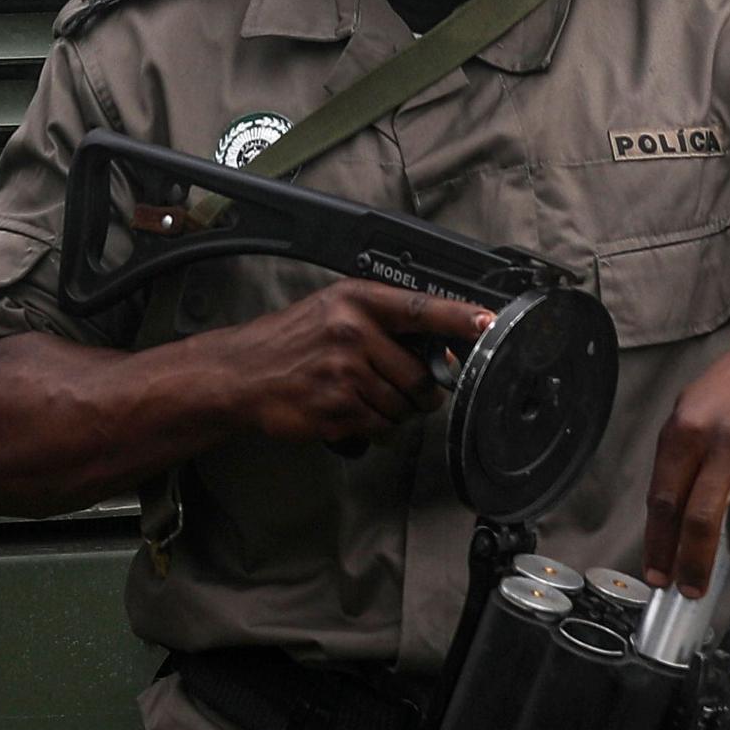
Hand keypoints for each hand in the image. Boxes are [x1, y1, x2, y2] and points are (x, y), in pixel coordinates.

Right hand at [211, 280, 493, 445]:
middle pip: (419, 374)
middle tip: (402, 391)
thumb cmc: (291, 342)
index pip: (421, 308)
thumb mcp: (334, 312)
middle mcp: (352, 331)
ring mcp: (343, 371)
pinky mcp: (336, 406)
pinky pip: (380, 427)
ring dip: (394, 413)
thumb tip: (442, 350)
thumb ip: (384, 324)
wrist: (241, 373)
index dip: (459, 318)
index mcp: (356, 301)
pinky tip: (349, 413)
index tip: (488, 322)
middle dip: (421, 392)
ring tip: (363, 400)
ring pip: (402, 406)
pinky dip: (373, 428)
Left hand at [638, 317, 729, 594]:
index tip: (658, 575)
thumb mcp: (690, 414)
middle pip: (702, 520)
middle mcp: (722, 440)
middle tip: (693, 589)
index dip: (660, 546)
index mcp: (684, 432)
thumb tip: (667, 526)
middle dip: (695, 565)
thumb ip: (678, 463)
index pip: (664, 501)